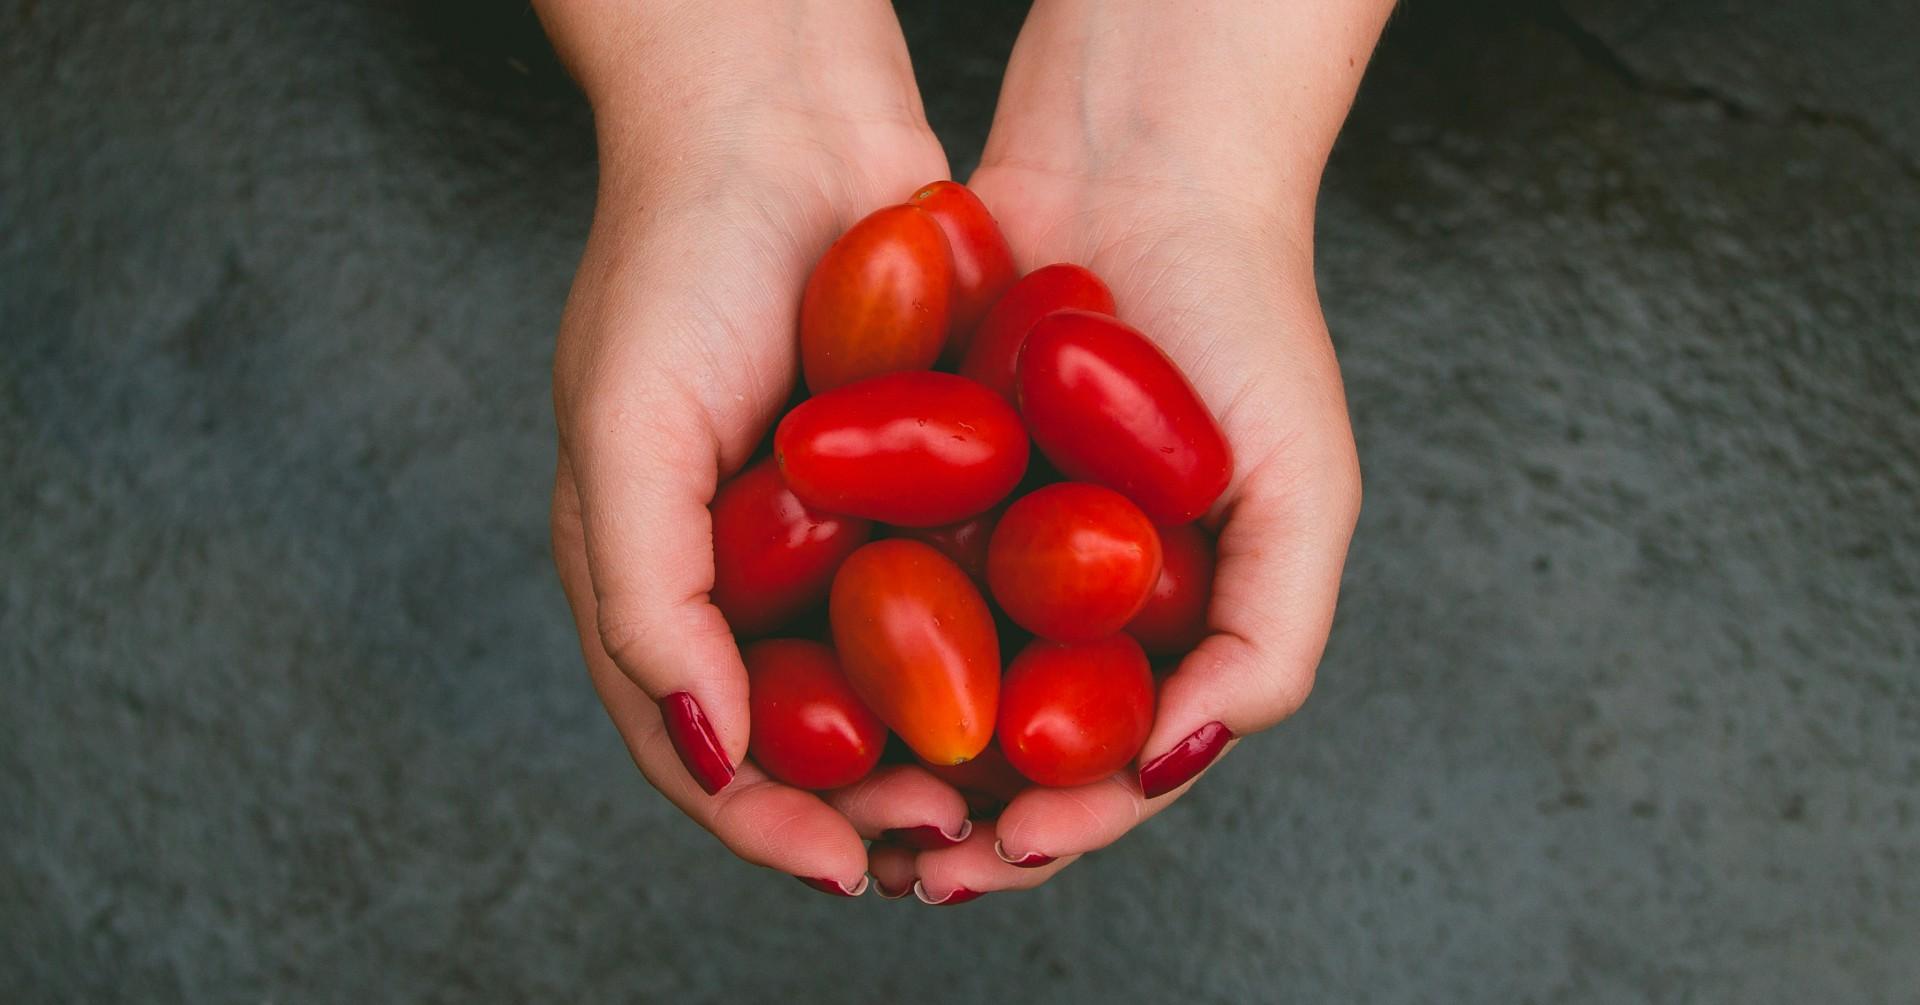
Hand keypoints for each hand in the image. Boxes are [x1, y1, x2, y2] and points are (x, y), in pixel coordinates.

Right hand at [540, 0, 976, 893]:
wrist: (783, 115)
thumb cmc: (675, 262)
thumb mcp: (625, 431)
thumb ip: (644, 598)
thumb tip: (711, 755)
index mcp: (653, 577)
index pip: (702, 747)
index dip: (767, 822)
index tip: (848, 866)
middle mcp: (742, 567)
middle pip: (807, 736)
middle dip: (872, 808)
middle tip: (953, 842)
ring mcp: (830, 525)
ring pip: (890, 682)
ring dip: (939, 751)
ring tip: (1007, 797)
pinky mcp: (912, 476)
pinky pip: (951, 589)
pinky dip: (988, 650)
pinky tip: (1045, 687)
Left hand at [894, 0, 1385, 900]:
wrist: (1138, 163)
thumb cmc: (1248, 321)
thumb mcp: (1303, 489)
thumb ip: (1273, 638)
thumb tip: (1175, 763)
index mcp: (1167, 628)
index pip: (1110, 767)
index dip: (1061, 827)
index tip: (1003, 850)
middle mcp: (1071, 601)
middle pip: (1002, 747)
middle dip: (953, 818)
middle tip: (901, 855)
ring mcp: (990, 544)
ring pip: (923, 685)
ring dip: (882, 754)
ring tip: (838, 795)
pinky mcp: (913, 484)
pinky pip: (868, 577)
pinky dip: (835, 635)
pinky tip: (792, 674)